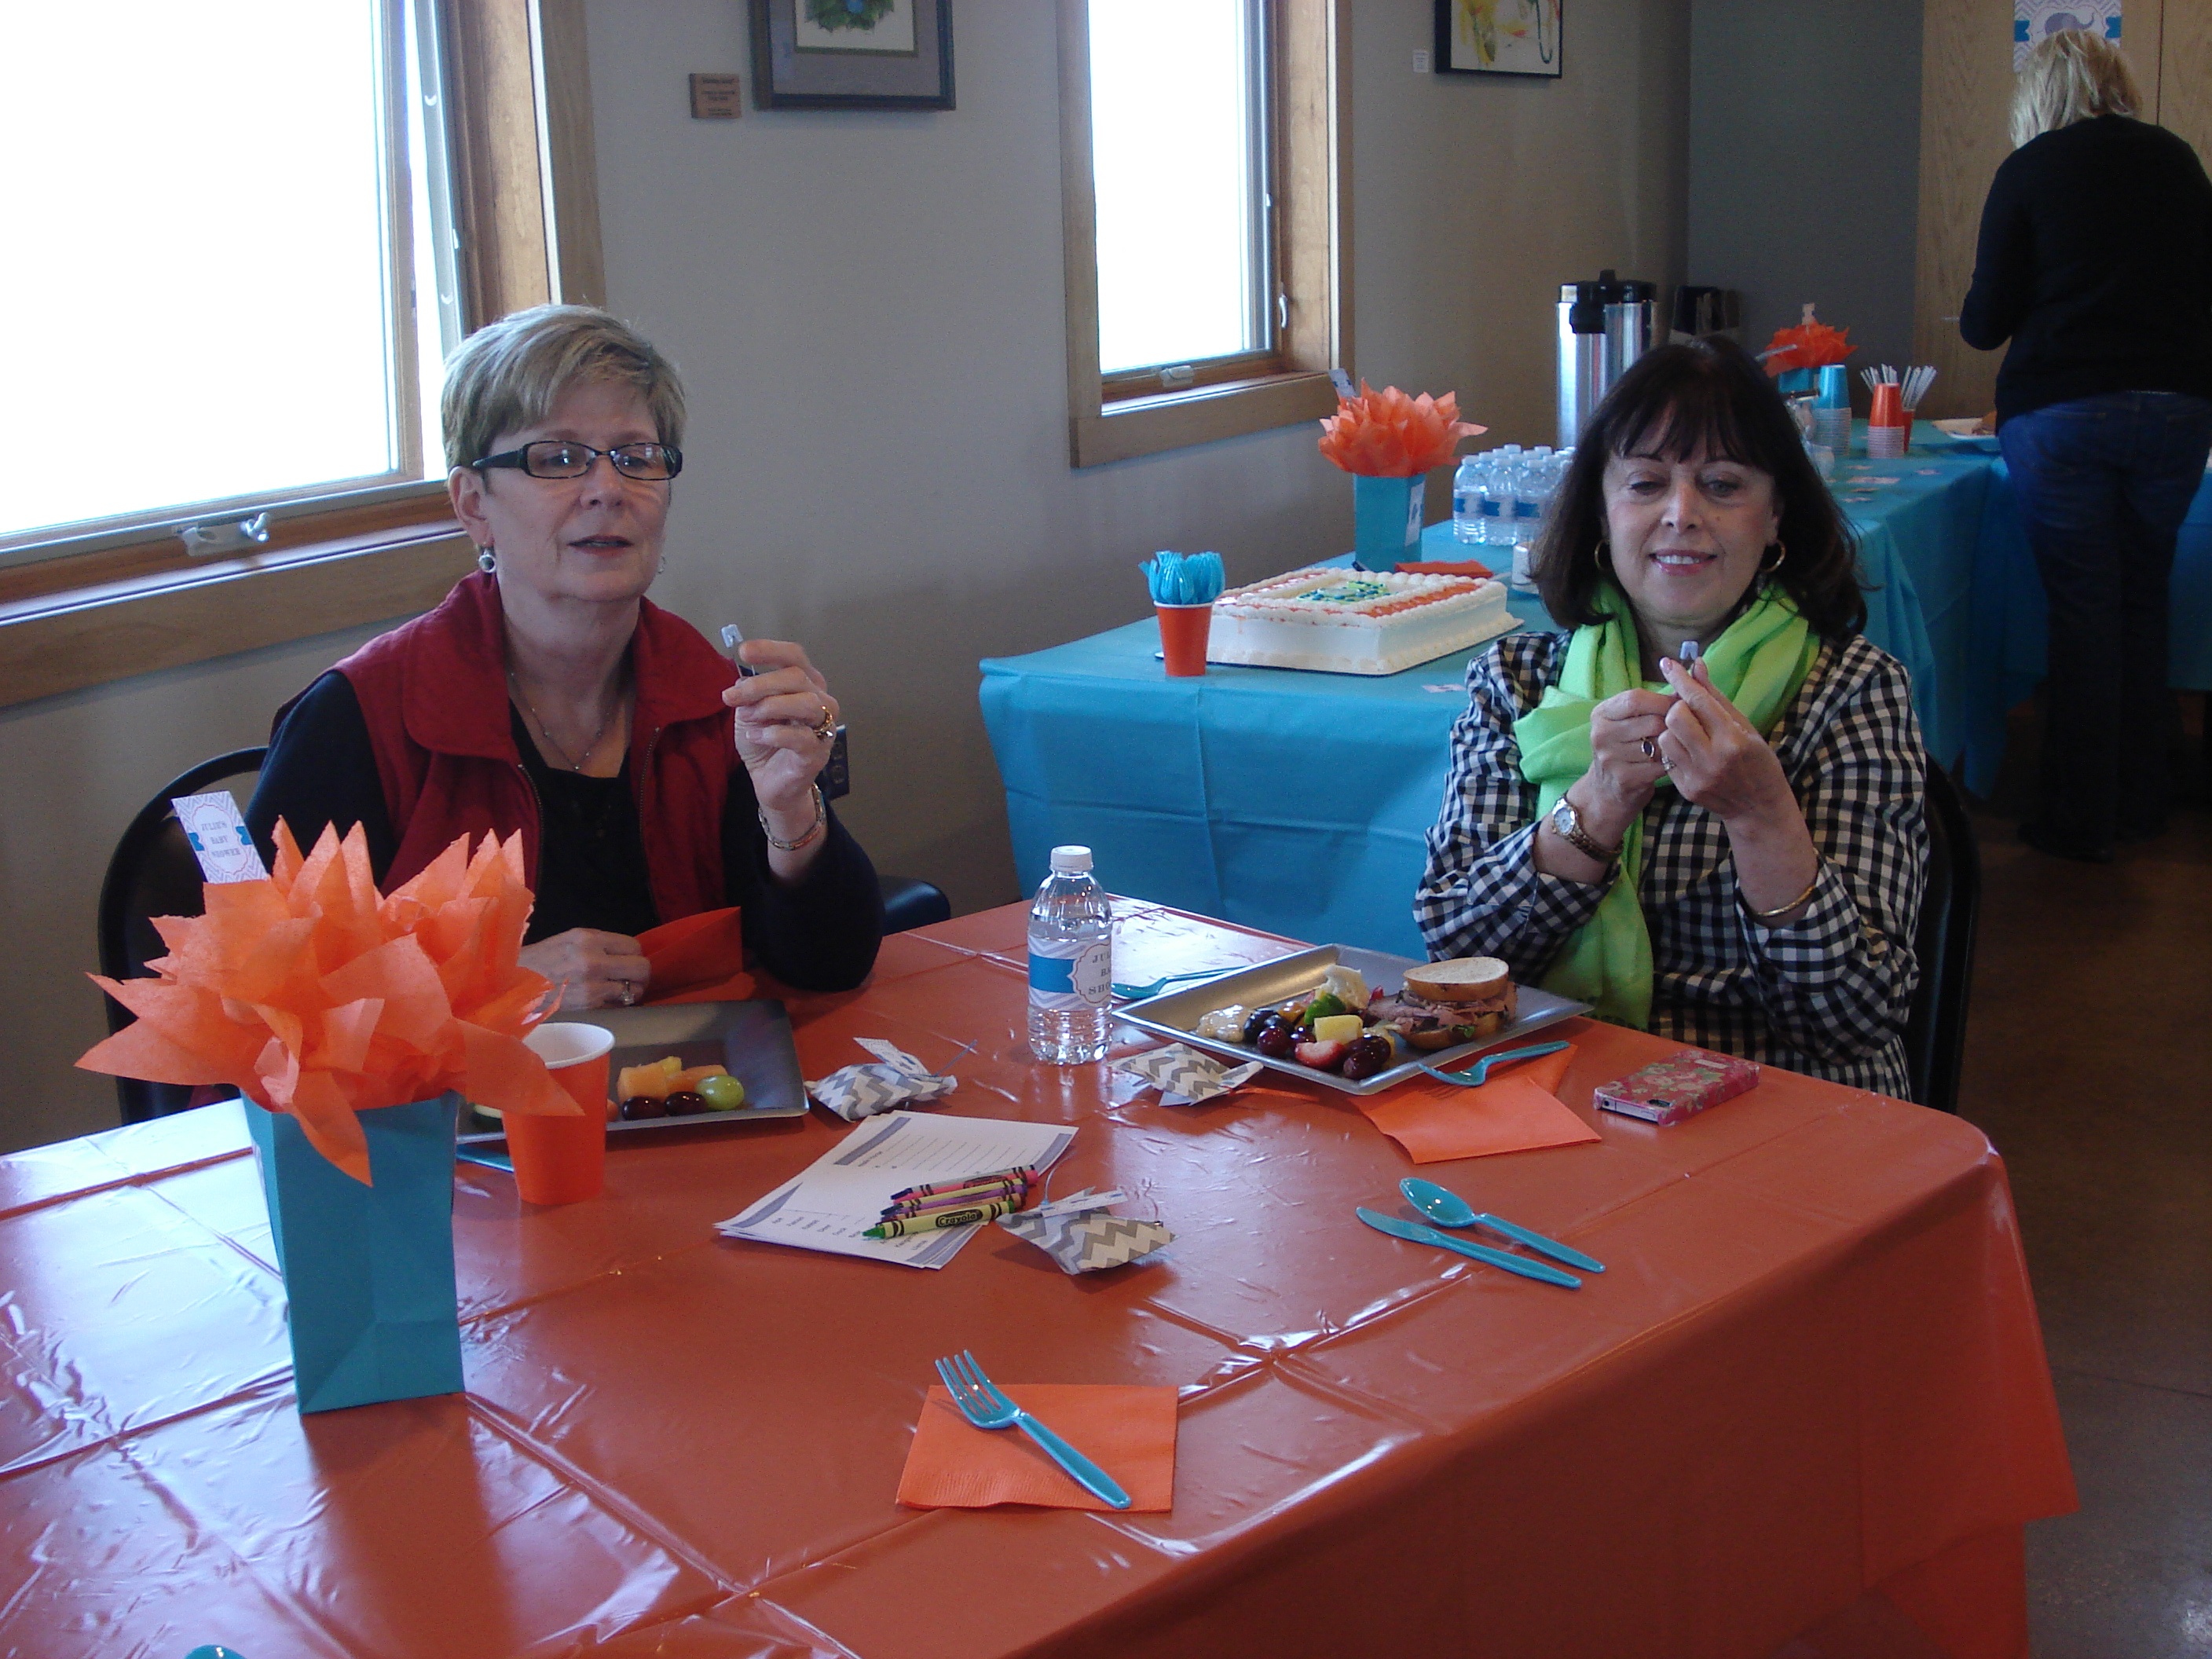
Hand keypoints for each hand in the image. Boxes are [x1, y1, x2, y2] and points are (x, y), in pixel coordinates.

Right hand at [518, 929, 649, 1009]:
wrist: (516, 981)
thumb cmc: (542, 959)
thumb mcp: (570, 940)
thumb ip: (598, 944)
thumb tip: (625, 954)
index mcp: (589, 939)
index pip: (634, 945)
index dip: (636, 954)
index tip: (630, 960)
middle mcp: (593, 959)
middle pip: (641, 967)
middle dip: (641, 974)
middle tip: (634, 978)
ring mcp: (592, 984)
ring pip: (633, 989)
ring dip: (631, 991)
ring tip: (622, 990)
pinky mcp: (588, 1004)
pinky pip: (617, 1004)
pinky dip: (616, 1003)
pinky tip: (606, 999)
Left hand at [722, 638, 837, 817]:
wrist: (771, 782)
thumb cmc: (765, 742)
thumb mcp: (749, 711)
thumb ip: (748, 693)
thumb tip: (742, 680)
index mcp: (806, 684)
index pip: (795, 657)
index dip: (771, 650)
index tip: (743, 652)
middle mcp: (821, 701)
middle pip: (797, 677)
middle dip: (760, 684)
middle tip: (731, 697)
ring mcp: (824, 728)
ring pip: (806, 703)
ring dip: (770, 707)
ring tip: (748, 718)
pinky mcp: (818, 754)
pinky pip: (800, 737)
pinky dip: (772, 734)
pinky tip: (755, 736)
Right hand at [1580, 686, 1674, 836]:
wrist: (1608, 791)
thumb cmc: (1627, 748)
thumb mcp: (1630, 722)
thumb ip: (1655, 701)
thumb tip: (1693, 675)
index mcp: (1601, 714)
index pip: (1635, 698)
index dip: (1662, 701)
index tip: (1678, 706)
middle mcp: (1601, 734)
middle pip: (1651, 721)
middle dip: (1672, 725)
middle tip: (1680, 731)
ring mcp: (1610, 758)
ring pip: (1658, 744)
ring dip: (1672, 746)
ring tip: (1674, 748)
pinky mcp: (1623, 778)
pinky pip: (1659, 766)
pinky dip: (1669, 764)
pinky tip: (1669, 764)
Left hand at [1655, 657, 1795, 824]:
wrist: (1758, 808)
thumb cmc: (1757, 761)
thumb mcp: (1745, 726)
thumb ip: (1716, 697)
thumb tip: (1696, 665)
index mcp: (1734, 739)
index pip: (1699, 701)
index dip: (1681, 679)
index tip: (1667, 663)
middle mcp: (1714, 758)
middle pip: (1675, 718)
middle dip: (1677, 708)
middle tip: (1687, 710)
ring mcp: (1698, 776)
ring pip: (1665, 738)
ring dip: (1672, 730)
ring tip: (1689, 733)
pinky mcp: (1686, 789)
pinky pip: (1667, 759)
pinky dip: (1674, 749)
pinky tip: (1689, 751)